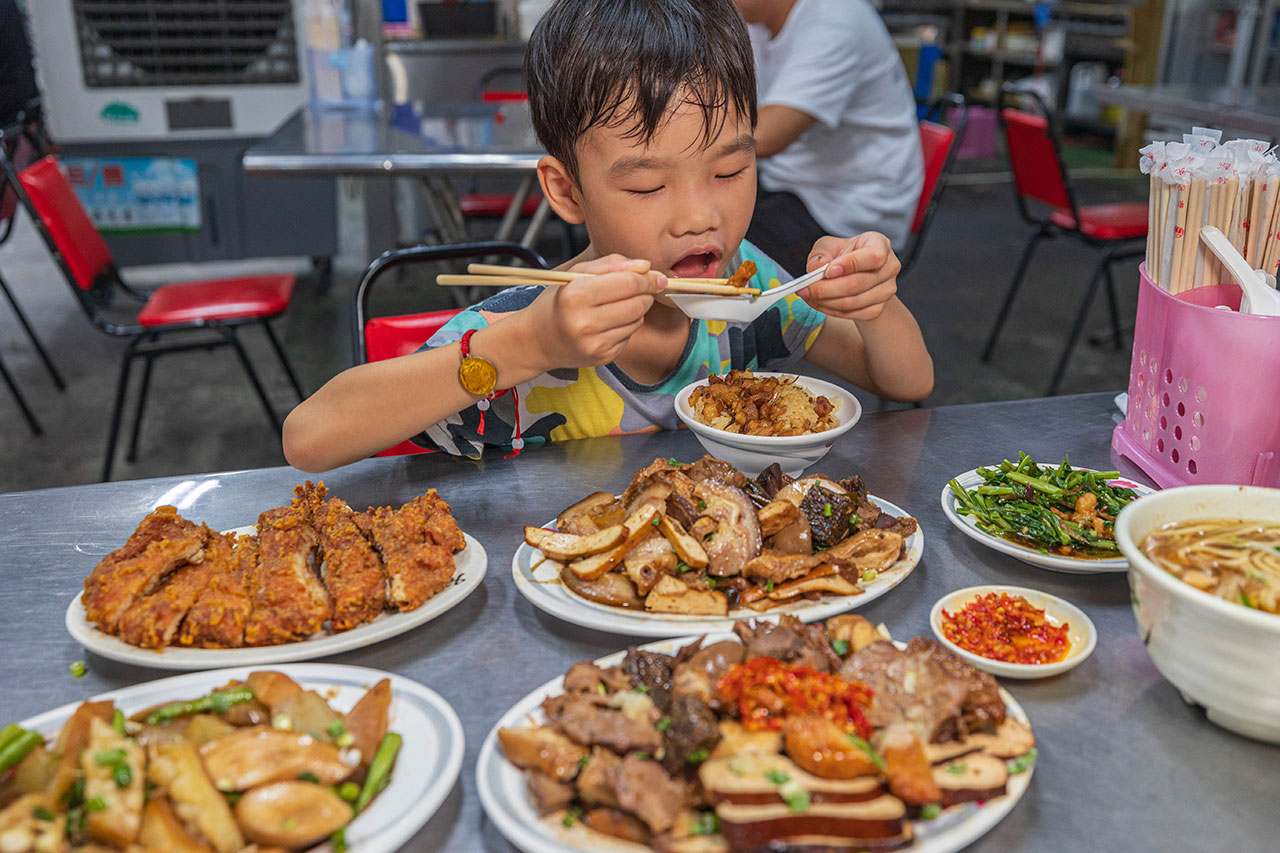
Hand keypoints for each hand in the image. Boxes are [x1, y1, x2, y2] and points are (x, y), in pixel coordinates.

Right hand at [523, 254, 665, 369]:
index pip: (628, 283)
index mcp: (576, 295)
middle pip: (638, 303)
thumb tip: (645, 266)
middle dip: (645, 293)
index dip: (648, 278)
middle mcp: (585, 322)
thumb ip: (611, 264)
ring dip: (636, 310)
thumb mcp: (576, 274)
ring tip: (616, 305)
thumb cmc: (557, 302)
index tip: (656, 275)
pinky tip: (609, 323)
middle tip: (640, 288)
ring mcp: (595, 344)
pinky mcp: (603, 357)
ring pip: (638, 320)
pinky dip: (626, 326)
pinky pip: (629, 336)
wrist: (536, 340)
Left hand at [797, 233, 900, 321]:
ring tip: (807, 295)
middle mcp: (889, 267)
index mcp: (880, 244)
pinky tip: (817, 302)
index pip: (872, 257)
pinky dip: (829, 310)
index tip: (827, 271)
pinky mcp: (877, 309)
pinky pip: (851, 314)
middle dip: (826, 289)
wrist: (857, 273)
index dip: (849, 265)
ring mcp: (886, 291)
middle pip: (857, 284)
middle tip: (804, 288)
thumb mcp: (830, 245)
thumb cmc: (844, 255)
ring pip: (852, 303)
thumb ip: (822, 253)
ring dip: (825, 302)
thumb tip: (815, 267)